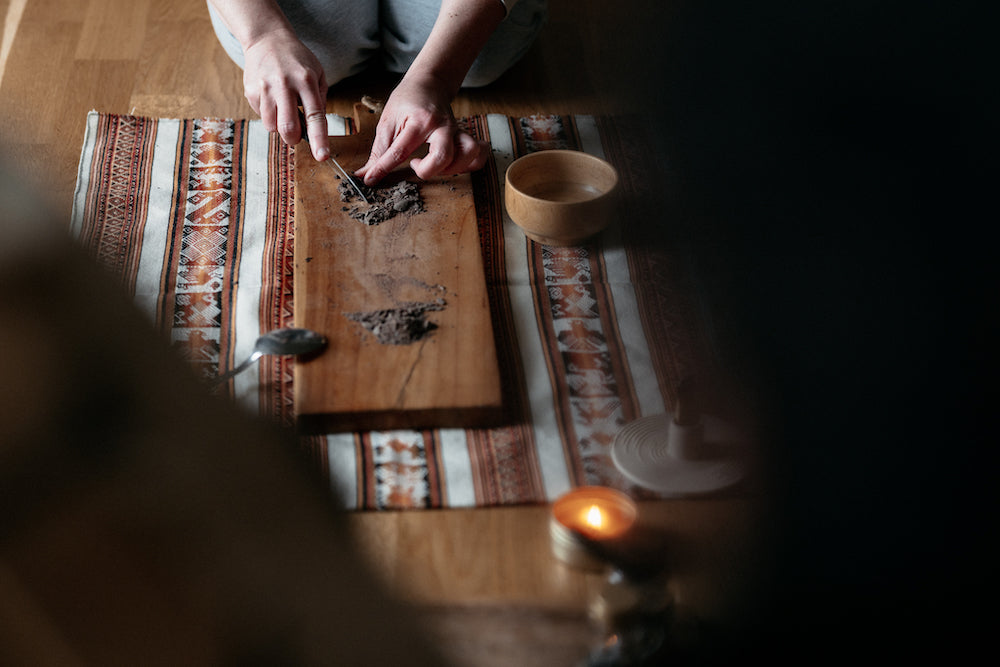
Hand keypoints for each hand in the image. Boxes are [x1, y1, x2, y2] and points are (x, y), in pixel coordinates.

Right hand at [242, 28, 329, 160]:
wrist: (267, 38)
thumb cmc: (297, 60)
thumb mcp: (318, 74)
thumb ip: (320, 101)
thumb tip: (316, 130)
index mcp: (306, 81)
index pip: (315, 116)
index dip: (319, 139)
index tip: (322, 156)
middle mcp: (285, 85)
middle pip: (287, 127)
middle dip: (293, 139)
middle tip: (295, 136)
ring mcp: (265, 88)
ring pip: (271, 126)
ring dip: (279, 126)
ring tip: (283, 108)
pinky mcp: (251, 91)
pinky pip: (261, 116)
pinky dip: (269, 114)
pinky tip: (271, 97)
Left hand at [356, 75, 488, 185]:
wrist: (429, 83)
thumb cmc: (407, 101)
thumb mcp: (387, 121)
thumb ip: (379, 150)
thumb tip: (366, 174)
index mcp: (419, 120)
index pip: (400, 151)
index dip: (383, 169)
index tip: (372, 180)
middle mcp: (442, 126)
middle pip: (443, 157)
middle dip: (426, 170)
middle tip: (414, 164)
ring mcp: (457, 131)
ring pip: (467, 155)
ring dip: (452, 168)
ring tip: (434, 165)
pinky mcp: (465, 136)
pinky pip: (478, 154)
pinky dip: (470, 164)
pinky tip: (454, 166)